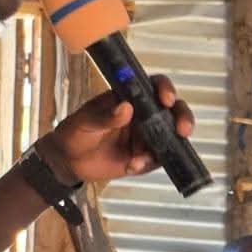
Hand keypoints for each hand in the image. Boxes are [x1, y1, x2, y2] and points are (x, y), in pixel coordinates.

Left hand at [38, 75, 194, 184]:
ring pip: (172, 136)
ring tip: (140, 158)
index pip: (153, 86)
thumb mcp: (85, 121)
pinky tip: (132, 165)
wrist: (69, 160)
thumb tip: (126, 107)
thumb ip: (104, 116)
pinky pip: (157, 159)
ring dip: (166, 147)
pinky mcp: (146, 157)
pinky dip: (148, 163)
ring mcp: (147, 136)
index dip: (165, 89)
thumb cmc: (75, 132)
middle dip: (183, 118)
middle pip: (173, 110)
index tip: (166, 99)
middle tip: (181, 130)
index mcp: (128, 98)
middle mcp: (143, 115)